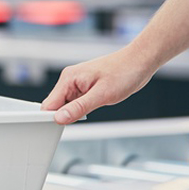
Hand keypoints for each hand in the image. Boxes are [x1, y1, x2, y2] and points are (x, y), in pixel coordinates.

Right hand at [41, 47, 156, 124]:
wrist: (140, 62)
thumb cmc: (124, 72)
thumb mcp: (102, 95)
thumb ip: (78, 108)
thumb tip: (59, 118)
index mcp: (68, 78)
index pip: (49, 104)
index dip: (52, 118)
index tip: (61, 127)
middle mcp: (69, 79)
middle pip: (55, 106)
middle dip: (64, 116)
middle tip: (83, 118)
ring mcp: (76, 83)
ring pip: (65, 105)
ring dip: (75, 112)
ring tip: (94, 107)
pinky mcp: (84, 87)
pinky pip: (75, 102)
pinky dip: (81, 108)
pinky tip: (95, 105)